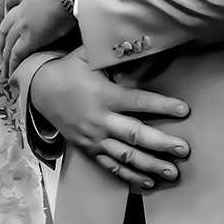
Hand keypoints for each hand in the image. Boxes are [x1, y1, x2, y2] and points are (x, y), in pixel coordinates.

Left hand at [0, 0, 74, 73]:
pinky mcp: (29, 39)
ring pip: (8, 43)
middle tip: (1, 50)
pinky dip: (12, 64)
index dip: (10, 7)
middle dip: (2, 39)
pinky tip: (11, 72)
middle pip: (5, 26)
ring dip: (5, 56)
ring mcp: (23, 25)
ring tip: (4, 67)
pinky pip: (16, 54)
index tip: (10, 16)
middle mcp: (21, 10)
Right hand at [30, 53, 189, 190]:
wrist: (39, 91)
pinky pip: (110, 167)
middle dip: (161, 143)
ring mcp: (94, 138)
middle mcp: (100, 120)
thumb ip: (113, 51)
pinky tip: (147, 182)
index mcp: (104, 96)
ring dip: (150, 165)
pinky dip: (129, 177)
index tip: (183, 110)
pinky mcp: (88, 150)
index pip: (137, 102)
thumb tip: (141, 40)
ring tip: (172, 172)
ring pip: (125, 156)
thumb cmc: (69, 70)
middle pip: (135, 135)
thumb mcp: (87, 55)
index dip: (161, 106)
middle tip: (183, 149)